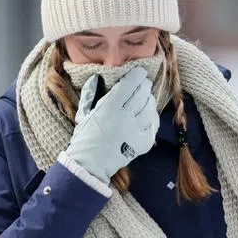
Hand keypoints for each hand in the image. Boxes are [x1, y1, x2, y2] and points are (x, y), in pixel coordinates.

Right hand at [61, 66, 158, 182]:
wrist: (91, 164)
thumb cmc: (85, 137)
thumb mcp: (83, 113)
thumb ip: (89, 94)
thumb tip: (96, 77)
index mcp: (109, 107)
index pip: (130, 84)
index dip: (138, 75)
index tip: (139, 73)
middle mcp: (125, 117)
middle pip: (143, 93)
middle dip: (145, 85)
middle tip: (144, 84)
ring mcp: (136, 130)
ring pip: (151, 107)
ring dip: (149, 100)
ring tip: (146, 98)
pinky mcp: (144, 142)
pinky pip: (153, 124)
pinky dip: (151, 117)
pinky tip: (147, 114)